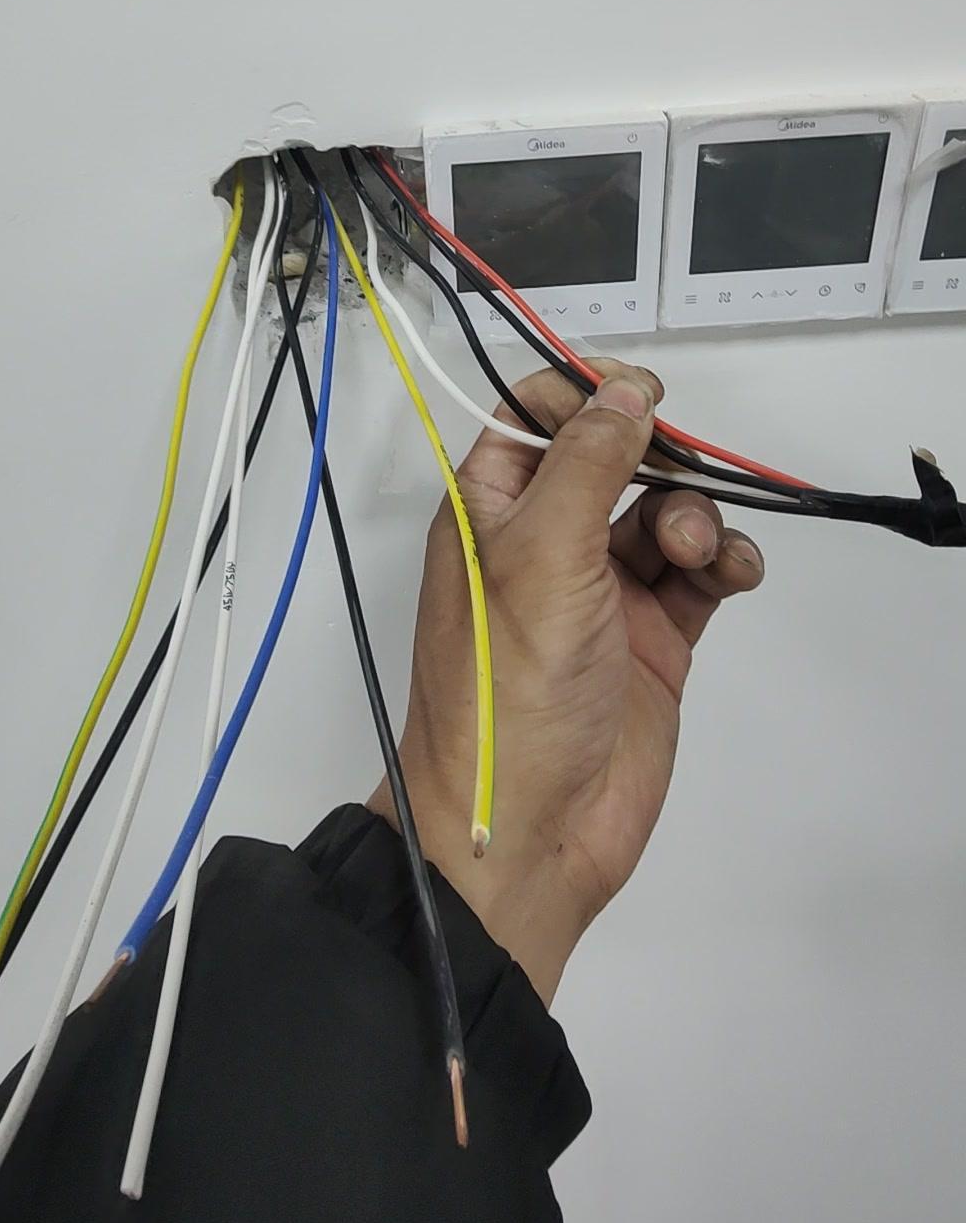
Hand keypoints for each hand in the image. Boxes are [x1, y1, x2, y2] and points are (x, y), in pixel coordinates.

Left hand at [369, 361, 765, 1002]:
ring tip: (690, 554)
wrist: (531, 830)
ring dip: (692, 514)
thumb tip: (624, 392)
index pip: (531, 416)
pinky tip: (733, 573)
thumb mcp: (540, 556)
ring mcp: (602, 592)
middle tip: (677, 467)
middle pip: (612, 457)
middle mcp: (544, 543)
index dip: (584, 395)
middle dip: (655, 454)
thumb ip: (588, 464)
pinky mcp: (655, 639)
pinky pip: (701, 574)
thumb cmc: (507, 694)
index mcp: (489, 511)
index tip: (639, 393)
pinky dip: (726, 561)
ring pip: (665, 512)